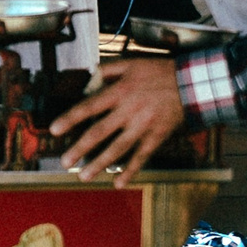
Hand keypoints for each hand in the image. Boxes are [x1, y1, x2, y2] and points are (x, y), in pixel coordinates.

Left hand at [48, 59, 184, 186]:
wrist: (192, 83)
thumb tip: (88, 76)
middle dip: (80, 148)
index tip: (54, 130)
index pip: (88, 106)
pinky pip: (142, 157)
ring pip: (118, 148)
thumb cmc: (160, 72)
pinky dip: (131, 171)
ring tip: (83, 176)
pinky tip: (119, 183)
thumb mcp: (132, 63)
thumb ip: (108, 69)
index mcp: (119, 92)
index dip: (70, 118)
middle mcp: (128, 111)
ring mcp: (143, 126)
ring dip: (100, 164)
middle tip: (64, 162)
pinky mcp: (156, 137)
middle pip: (99, 132)